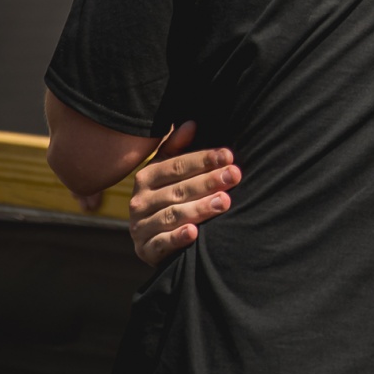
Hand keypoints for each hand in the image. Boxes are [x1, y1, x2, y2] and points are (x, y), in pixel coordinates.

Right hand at [127, 122, 239, 266]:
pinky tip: (194, 233)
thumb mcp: (170, 171)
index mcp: (146, 177)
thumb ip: (178, 148)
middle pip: (178, 189)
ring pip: (172, 215)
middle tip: (234, 175)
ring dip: (199, 208)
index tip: (228, 155)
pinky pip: (161, 244)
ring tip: (224, 201)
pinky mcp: (146, 250)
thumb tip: (191, 123)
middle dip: (208, 181)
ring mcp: (141, 227)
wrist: (153, 238)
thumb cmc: (169, 196)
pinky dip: (177, 238)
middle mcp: (140, 201)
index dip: (203, 159)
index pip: (177, 166)